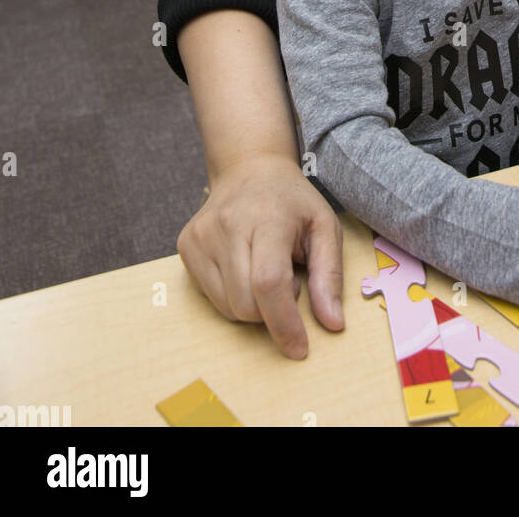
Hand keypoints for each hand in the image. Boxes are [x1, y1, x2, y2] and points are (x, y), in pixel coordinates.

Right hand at [176, 152, 343, 358]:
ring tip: (267, 270)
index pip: (269, 283)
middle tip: (290, 281)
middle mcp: (227, 225)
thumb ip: (330, 275)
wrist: (249, 169)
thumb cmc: (292, 202)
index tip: (299, 348)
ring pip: (227, 307)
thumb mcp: (325, 227)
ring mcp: (200, 236)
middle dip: (273, 313)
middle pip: (245, 303)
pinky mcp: (186, 246)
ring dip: (253, 306)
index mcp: (267, 217)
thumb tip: (333, 324)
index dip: (284, 323)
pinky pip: (211, 296)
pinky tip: (246, 267)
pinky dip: (234, 295)